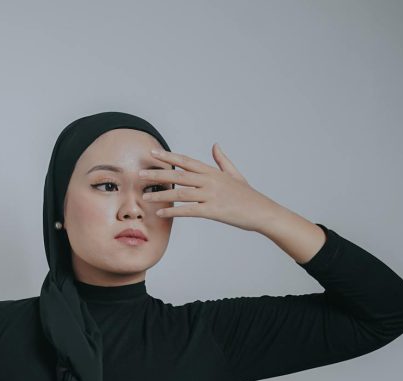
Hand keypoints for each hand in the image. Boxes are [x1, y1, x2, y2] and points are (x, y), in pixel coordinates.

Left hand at [140, 144, 284, 231]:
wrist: (262, 212)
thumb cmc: (248, 195)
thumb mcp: (235, 174)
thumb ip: (222, 160)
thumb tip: (214, 145)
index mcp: (213, 172)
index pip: (186, 161)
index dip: (168, 156)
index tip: (153, 153)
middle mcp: (210, 181)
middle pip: (179, 175)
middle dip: (158, 173)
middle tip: (140, 173)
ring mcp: (211, 196)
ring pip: (180, 193)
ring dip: (161, 194)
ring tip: (144, 196)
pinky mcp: (213, 211)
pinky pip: (188, 211)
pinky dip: (173, 211)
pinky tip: (160, 212)